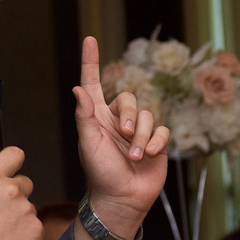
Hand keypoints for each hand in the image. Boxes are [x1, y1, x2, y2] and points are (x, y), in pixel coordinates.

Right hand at [0, 143, 39, 239]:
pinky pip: (35, 225)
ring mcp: (26, 211)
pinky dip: (26, 232)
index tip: (8, 171)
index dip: (12, 161)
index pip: (15, 154)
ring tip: (0, 230)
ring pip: (28, 206)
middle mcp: (12, 191)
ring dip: (19, 215)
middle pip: (24, 183)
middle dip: (14, 193)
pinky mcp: (36, 230)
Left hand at [72, 35, 169, 230]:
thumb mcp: (88, 144)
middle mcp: (117, 120)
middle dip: (128, 115)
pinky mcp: (155, 142)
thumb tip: (78, 89)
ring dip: (141, 135)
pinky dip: (155, 141)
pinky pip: (161, 129)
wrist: (121, 200)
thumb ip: (84, 116)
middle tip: (123, 136)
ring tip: (134, 155)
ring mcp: (137, 131)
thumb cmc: (100, 173)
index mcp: (96, 117)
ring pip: (146, 115)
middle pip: (128, 98)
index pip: (92, 83)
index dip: (90, 61)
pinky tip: (149, 155)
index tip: (89, 39)